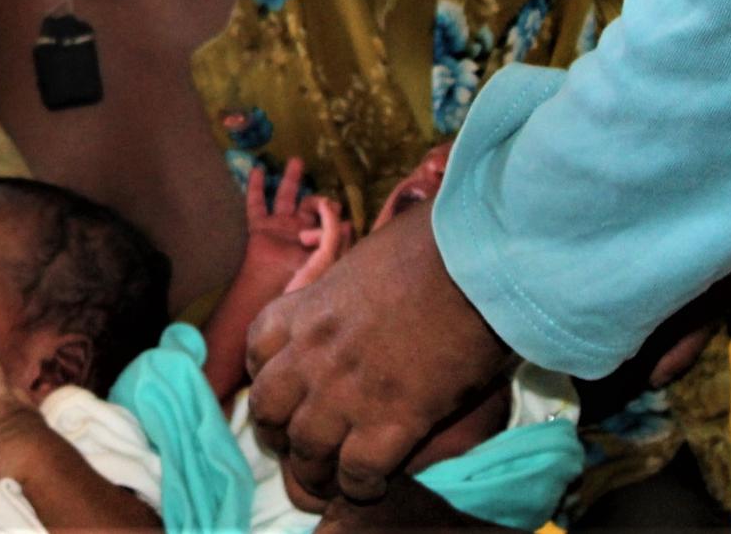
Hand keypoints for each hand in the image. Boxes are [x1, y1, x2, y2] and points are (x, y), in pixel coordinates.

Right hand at [240, 160, 349, 293]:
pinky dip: (255, 187)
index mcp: (318, 241)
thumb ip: (334, 233)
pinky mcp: (260, 228)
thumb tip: (343, 217)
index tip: (338, 225)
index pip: (331, 221)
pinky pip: (256, 203)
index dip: (334, 220)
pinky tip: (258, 169)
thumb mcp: (327, 256)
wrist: (273, 290)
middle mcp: (299, 231)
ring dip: (291, 179)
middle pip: (310, 206)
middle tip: (325, 198)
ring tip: (297, 161)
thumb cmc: (304, 278)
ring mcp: (279, 228)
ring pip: (285, 197)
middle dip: (319, 199)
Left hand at [244, 203, 513, 507]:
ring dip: (314, 471)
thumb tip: (360, 292)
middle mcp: (314, 352)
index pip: (256, 349)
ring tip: (330, 480)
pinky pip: (358, 471)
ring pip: (306, 450)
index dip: (264, 374)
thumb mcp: (365, 260)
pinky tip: (373, 485)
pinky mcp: (394, 419)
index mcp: (306, 308)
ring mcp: (348, 389)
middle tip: (296, 445)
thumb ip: (347, 287)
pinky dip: (360, 486)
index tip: (281, 388)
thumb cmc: (430, 245)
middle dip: (277, 432)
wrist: (473, 259)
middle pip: (268, 408)